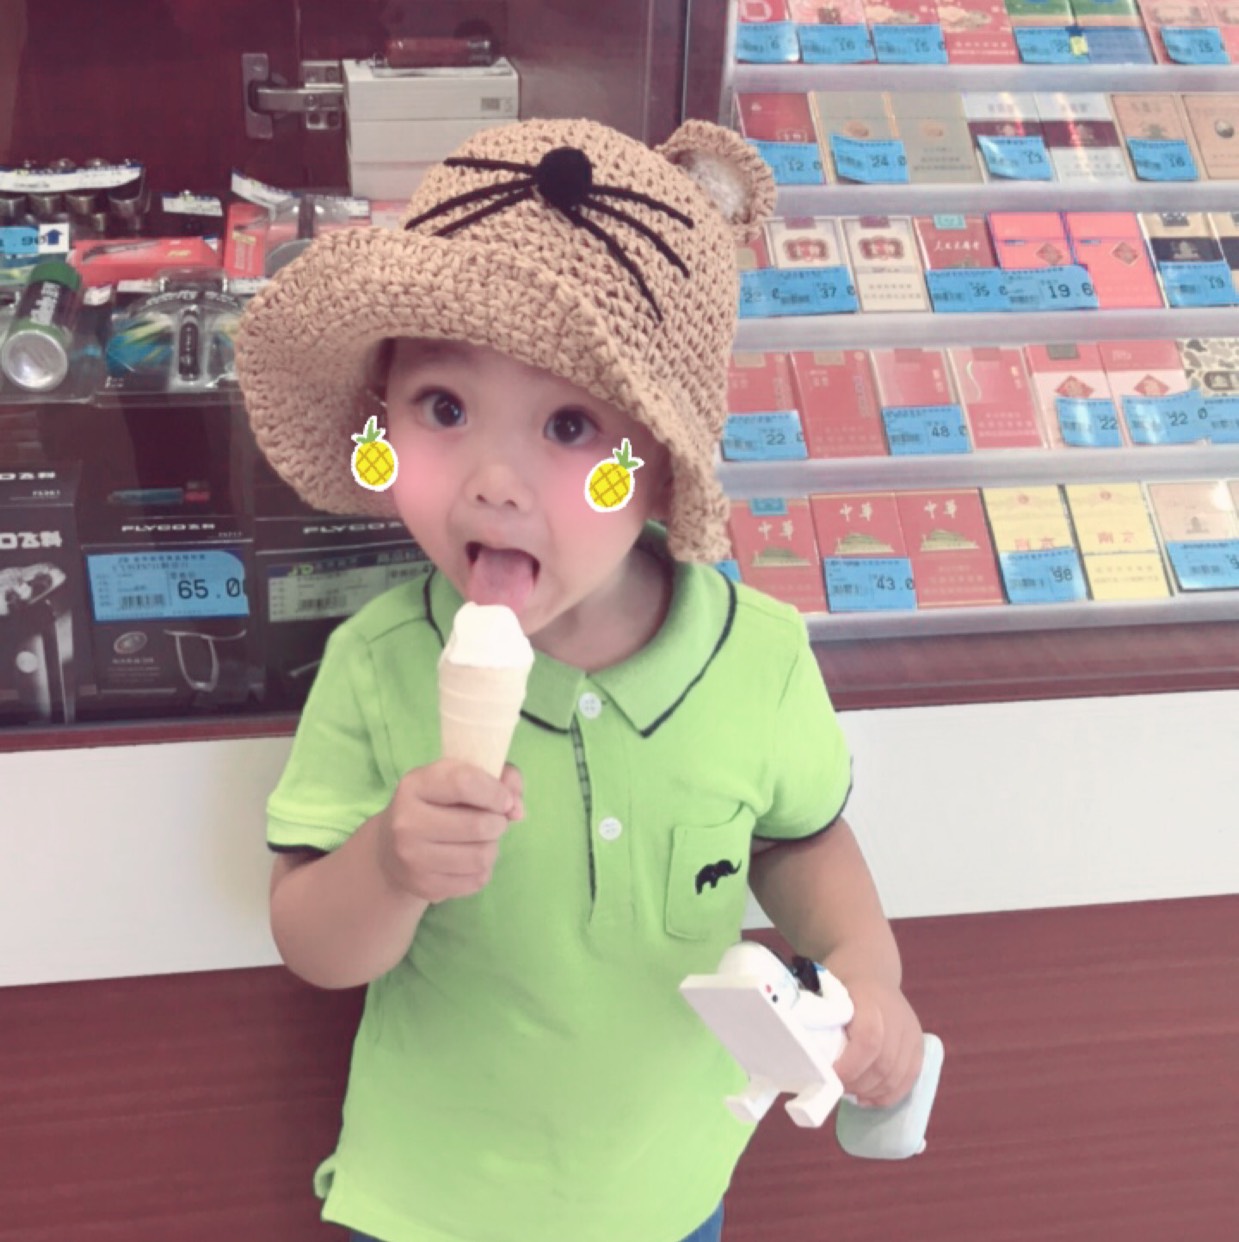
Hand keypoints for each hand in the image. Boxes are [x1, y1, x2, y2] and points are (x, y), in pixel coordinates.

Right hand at [374, 759, 523, 903]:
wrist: (391, 847)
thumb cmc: (438, 804)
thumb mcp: (461, 777)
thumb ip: (500, 778)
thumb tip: (517, 809)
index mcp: (416, 785)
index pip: (465, 783)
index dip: (495, 792)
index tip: (504, 800)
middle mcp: (407, 821)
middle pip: (478, 825)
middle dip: (498, 823)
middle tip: (493, 822)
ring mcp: (412, 857)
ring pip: (481, 856)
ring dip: (492, 847)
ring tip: (481, 840)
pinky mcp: (424, 886)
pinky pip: (476, 880)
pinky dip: (483, 869)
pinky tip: (469, 860)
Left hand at [831, 976, 924, 1108]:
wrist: (870, 965)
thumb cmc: (841, 979)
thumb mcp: (825, 989)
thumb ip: (820, 1019)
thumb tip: (805, 1058)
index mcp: (870, 998)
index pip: (869, 1039)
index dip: (851, 1065)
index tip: (831, 1077)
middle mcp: (897, 1016)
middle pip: (884, 1063)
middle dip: (858, 1083)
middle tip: (837, 1089)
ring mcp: (911, 1031)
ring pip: (897, 1075)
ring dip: (872, 1092)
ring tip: (850, 1093)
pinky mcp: (918, 1044)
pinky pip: (909, 1078)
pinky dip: (889, 1094)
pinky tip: (869, 1098)